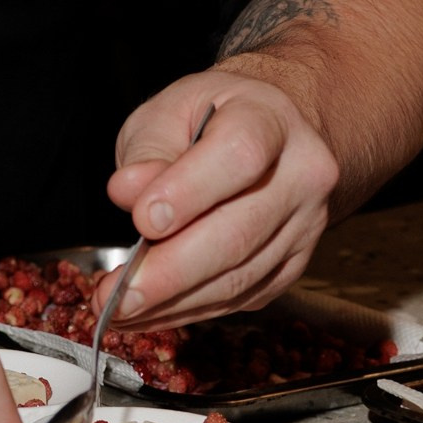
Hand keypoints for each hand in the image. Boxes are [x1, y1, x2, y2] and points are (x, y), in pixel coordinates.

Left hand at [102, 68, 339, 324]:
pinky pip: (242, 297)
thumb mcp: (170, 110)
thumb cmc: (212, 117)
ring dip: (174, 302)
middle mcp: (301, 175)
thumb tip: (127, 192)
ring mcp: (305, 226)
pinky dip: (191, 310)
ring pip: (240, 276)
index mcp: (270, 120)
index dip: (189, 192)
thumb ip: (148, 149)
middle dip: (171, 271)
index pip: (237, 157)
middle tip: (118, 293)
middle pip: (239, 233)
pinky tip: (150, 312)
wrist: (271, 132)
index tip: (143, 220)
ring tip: (119, 310)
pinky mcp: (294, 264)